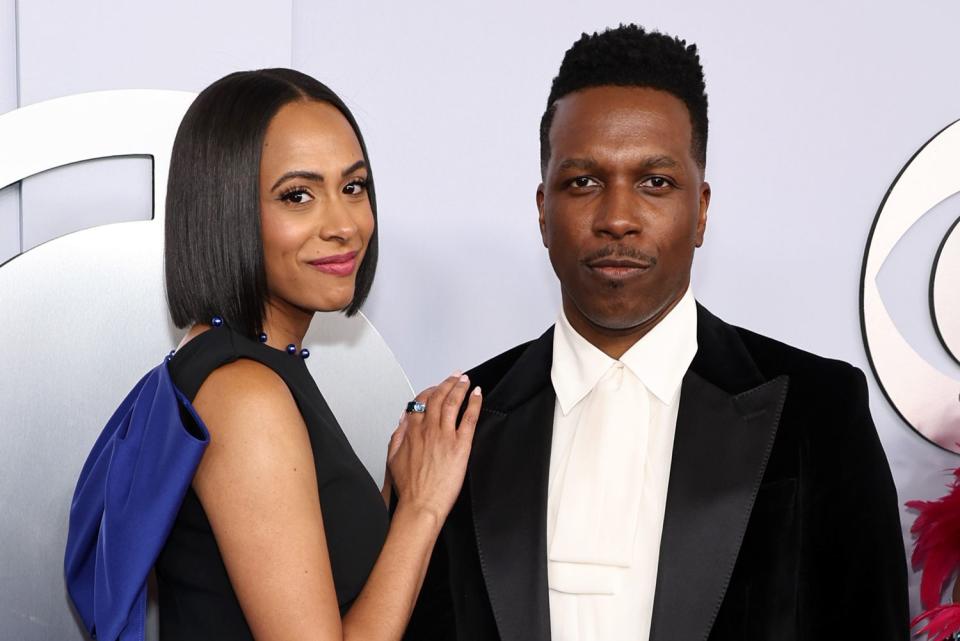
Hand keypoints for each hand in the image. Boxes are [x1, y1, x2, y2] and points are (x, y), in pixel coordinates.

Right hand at [387, 373, 481, 525]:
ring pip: (452, 403)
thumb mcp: (393, 458)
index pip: (420, 402)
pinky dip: (474, 403)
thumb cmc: (409, 488)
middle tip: (456, 376)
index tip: (436, 387)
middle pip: (438, 397)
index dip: (430, 391)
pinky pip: (469, 418)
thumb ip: (397, 437)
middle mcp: (427, 429)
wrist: (420, 505)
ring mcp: (444, 436)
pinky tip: (477, 395)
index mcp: (411, 431)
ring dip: (460, 387)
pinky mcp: (460, 445)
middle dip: (448, 383)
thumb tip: (403, 422)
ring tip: (466, 380)